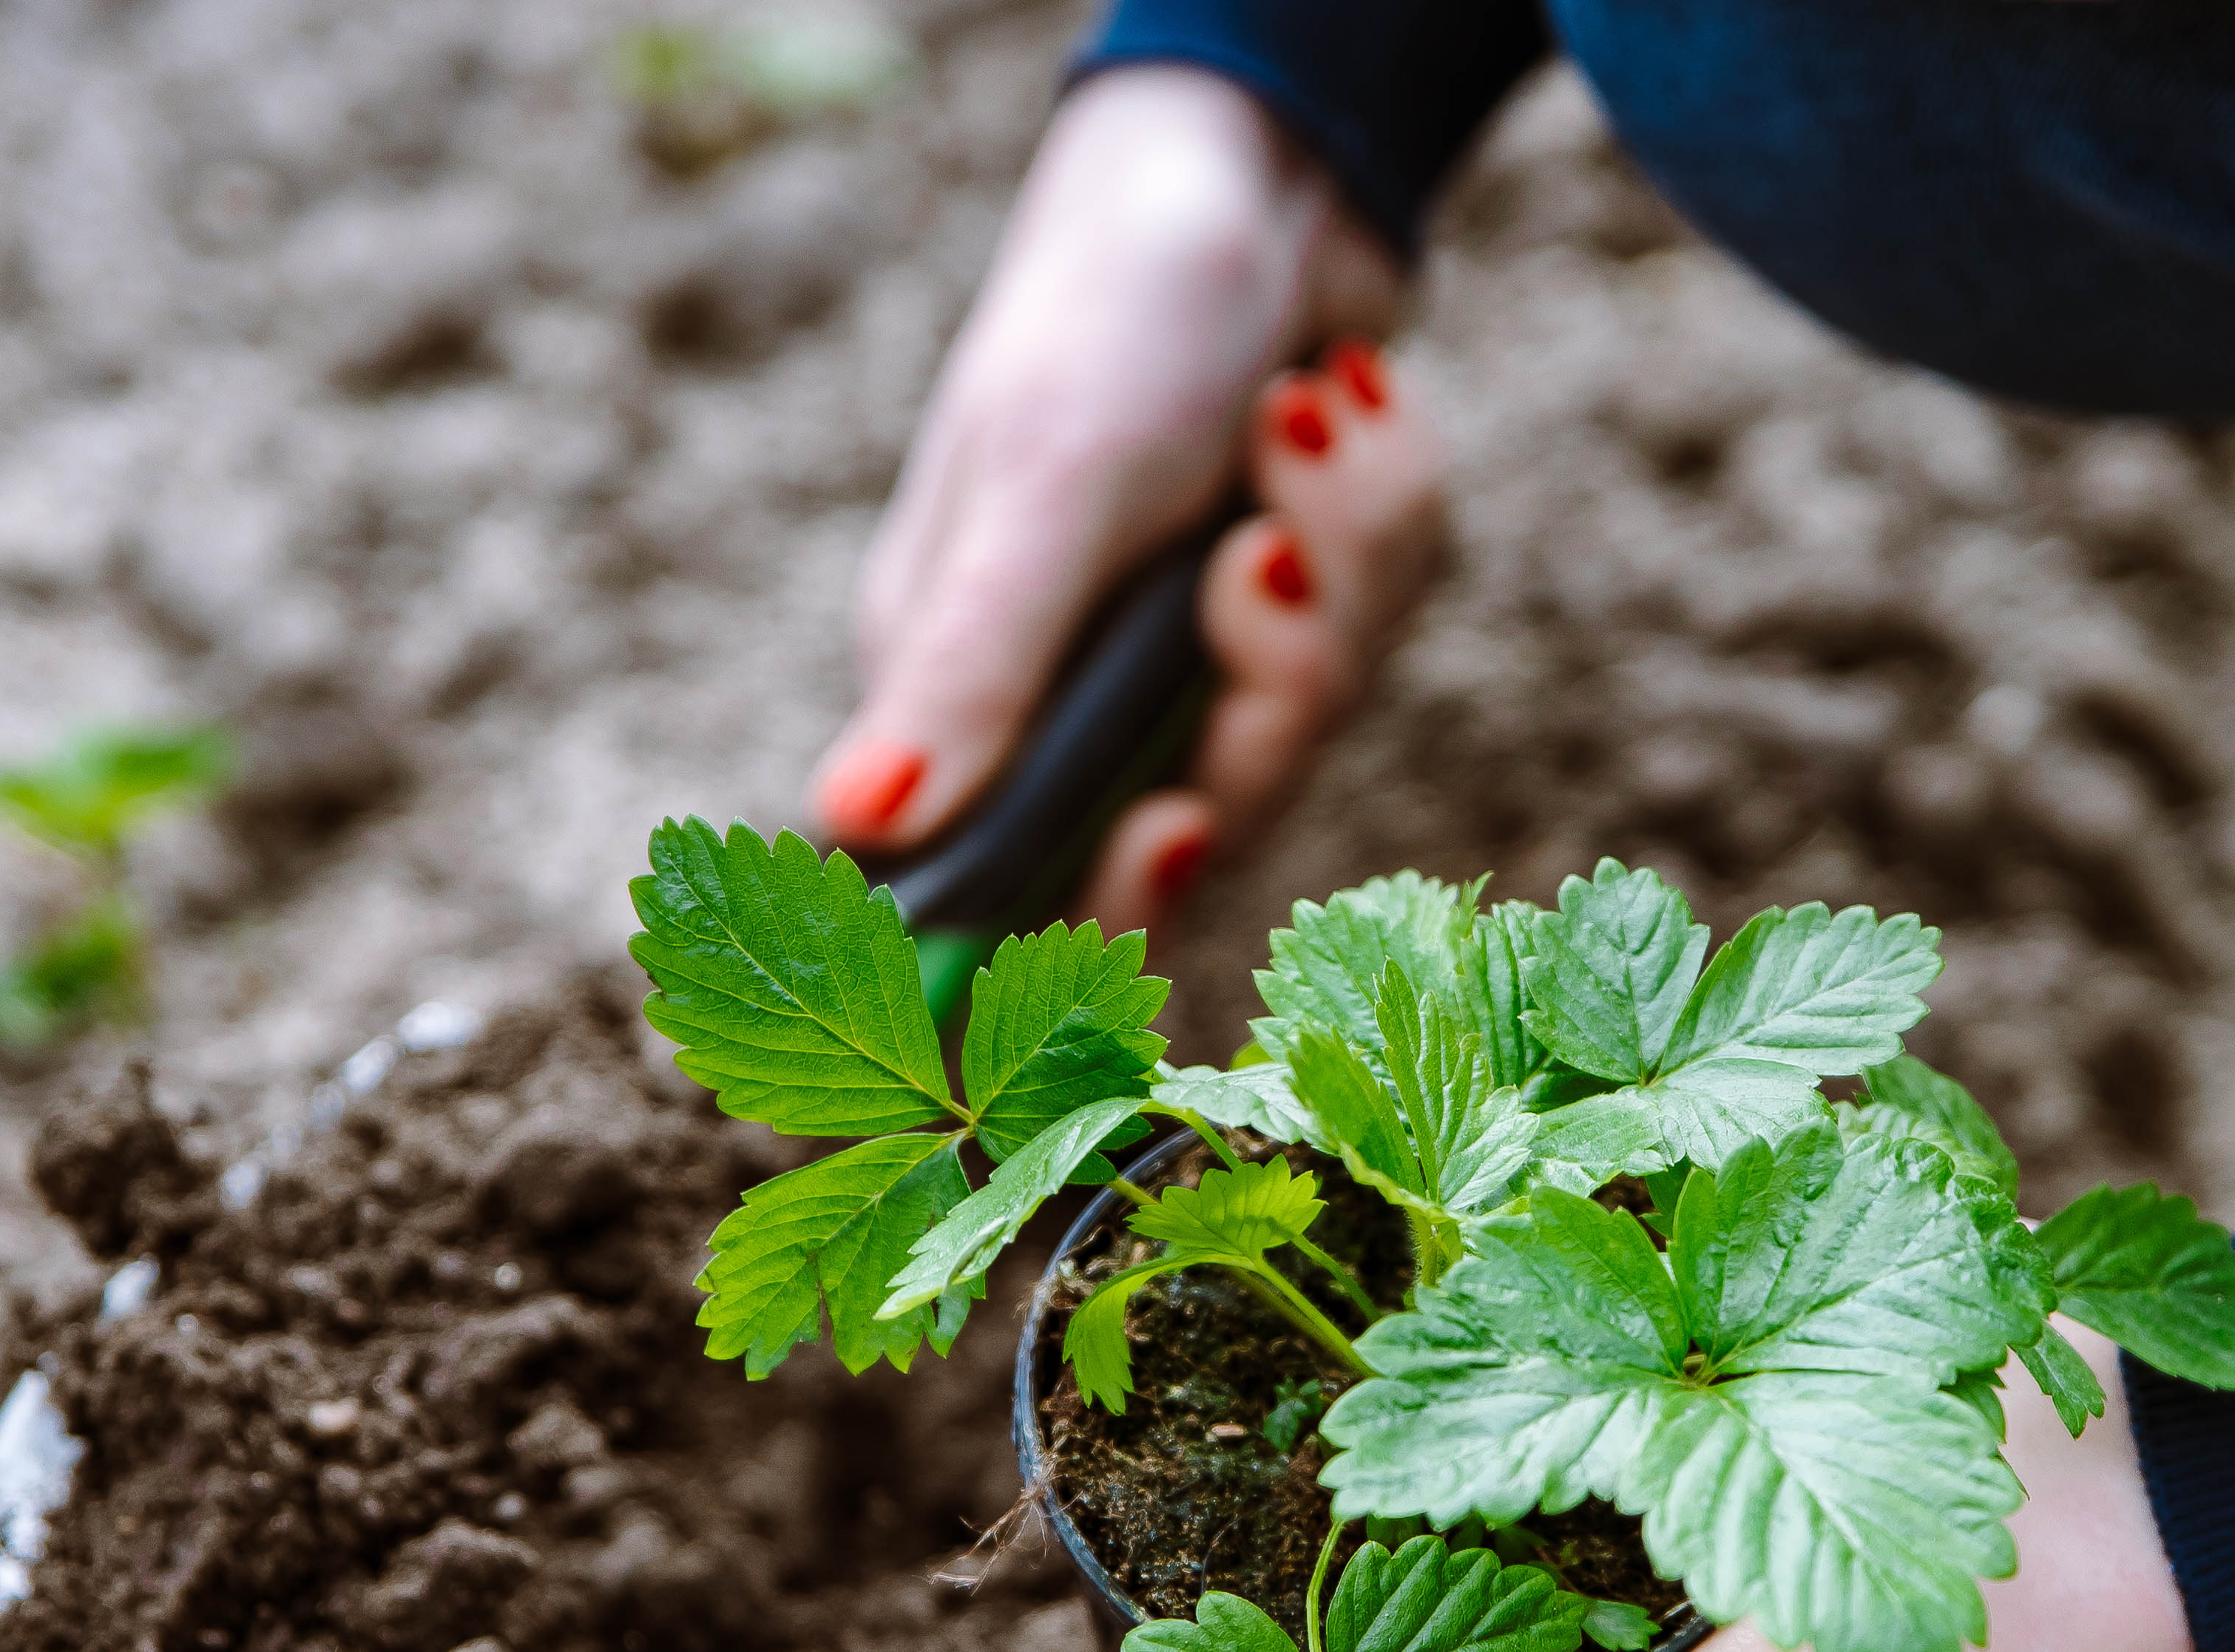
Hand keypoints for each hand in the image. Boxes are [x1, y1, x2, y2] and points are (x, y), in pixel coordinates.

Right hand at [807, 67, 1448, 938]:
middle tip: (1264, 557)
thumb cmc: (1113, 312)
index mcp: (971, 690)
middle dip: (1271, 686)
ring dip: (1342, 562)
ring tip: (1301, 422)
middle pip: (1211, 821)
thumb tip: (852, 825)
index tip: (1175, 828)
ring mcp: (1196, 649)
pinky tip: (1344, 408)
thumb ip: (968, 671)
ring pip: (1316, 715)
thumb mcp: (1040, 491)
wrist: (1258, 166)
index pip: (1020, 891)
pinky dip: (1382, 511)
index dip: (1104, 903)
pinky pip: (1381, 624)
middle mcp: (1076, 693)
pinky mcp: (1302, 600)